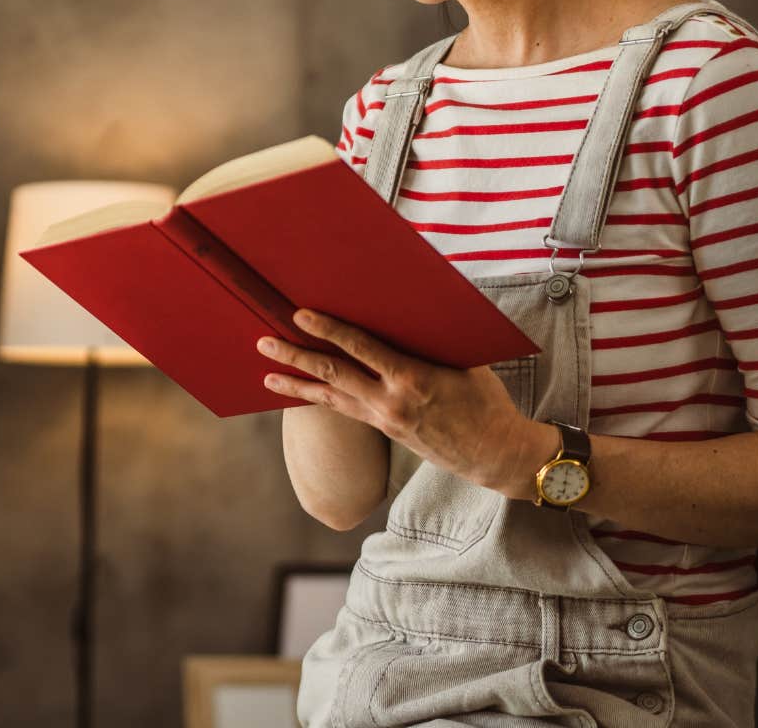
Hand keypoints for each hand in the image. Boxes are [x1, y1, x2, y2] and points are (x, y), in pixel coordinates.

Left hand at [257, 308, 538, 493]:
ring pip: (330, 396)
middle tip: (264, 340)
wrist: (493, 453)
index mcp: (413, 378)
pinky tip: (299, 391)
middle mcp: (391, 401)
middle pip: (333, 373)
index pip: (361, 348)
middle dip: (295, 356)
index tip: (301, 314)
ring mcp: (383, 419)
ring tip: (266, 372)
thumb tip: (403, 305)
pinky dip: (318, 398)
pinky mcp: (383, 430)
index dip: (328, 330)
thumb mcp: (465, 362)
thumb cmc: (485, 400)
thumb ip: (430, 339)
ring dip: (296, 382)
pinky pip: (343, 410)